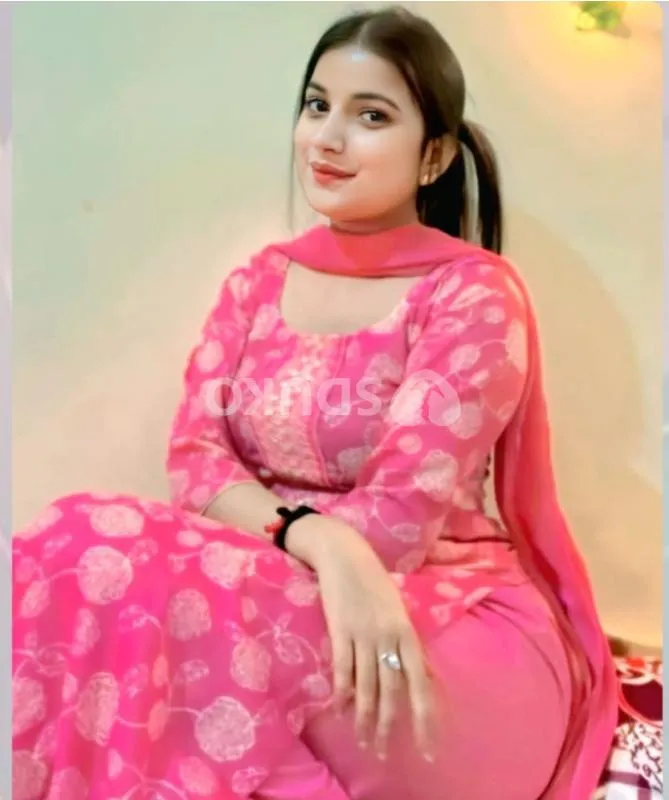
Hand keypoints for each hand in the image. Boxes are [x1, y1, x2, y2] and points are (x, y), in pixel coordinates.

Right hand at [288, 515, 437, 762]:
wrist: (345, 555)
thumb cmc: (375, 582)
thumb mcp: (399, 610)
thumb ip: (407, 644)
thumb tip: (422, 677)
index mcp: (408, 633)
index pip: (421, 683)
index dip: (425, 717)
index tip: (427, 746)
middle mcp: (388, 637)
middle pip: (392, 691)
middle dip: (391, 726)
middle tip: (386, 756)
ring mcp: (363, 634)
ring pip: (366, 686)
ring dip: (365, 718)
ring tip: (364, 743)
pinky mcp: (339, 630)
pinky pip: (341, 669)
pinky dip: (341, 692)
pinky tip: (340, 711)